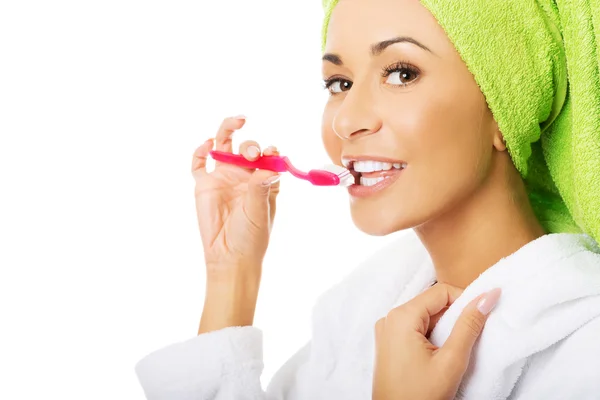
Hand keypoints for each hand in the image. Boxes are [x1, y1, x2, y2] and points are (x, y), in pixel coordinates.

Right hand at [191, 116, 280, 277]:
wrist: (228, 256)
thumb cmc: (251, 237)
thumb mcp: (260, 212)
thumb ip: (261, 188)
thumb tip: (269, 166)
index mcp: (263, 181)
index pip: (269, 157)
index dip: (270, 151)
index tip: (271, 152)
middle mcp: (244, 175)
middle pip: (247, 148)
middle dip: (251, 146)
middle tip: (253, 153)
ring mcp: (223, 178)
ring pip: (224, 146)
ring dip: (229, 130)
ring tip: (237, 121)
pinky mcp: (204, 185)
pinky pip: (199, 163)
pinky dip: (201, 151)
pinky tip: (208, 144)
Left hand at [372, 283, 501, 399]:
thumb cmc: (420, 395)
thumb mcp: (451, 360)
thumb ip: (469, 325)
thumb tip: (488, 295)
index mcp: (401, 316)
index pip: (441, 291)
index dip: (465, 300)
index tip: (482, 317)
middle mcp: (389, 318)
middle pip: (431, 303)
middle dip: (454, 317)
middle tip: (469, 338)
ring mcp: (386, 330)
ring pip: (424, 316)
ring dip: (443, 328)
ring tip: (453, 351)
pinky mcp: (388, 343)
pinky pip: (414, 328)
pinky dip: (431, 336)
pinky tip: (439, 355)